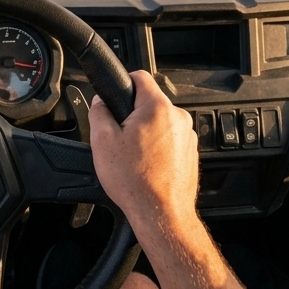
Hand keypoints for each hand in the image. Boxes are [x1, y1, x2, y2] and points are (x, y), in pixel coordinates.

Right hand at [89, 71, 199, 232]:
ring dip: (145, 132)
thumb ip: (99, 112)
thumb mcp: (102, 142)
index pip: (140, 76)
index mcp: (157, 108)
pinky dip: (157, 147)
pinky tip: (146, 165)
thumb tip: (100, 102)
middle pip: (150, 101)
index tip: (116, 94)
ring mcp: (187, 135)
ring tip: (133, 155)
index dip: (124, 82)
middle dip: (132, 114)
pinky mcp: (190, 151)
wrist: (160, 212)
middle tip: (119, 136)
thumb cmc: (136, 181)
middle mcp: (177, 117)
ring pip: (160, 122)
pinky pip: (169, 139)